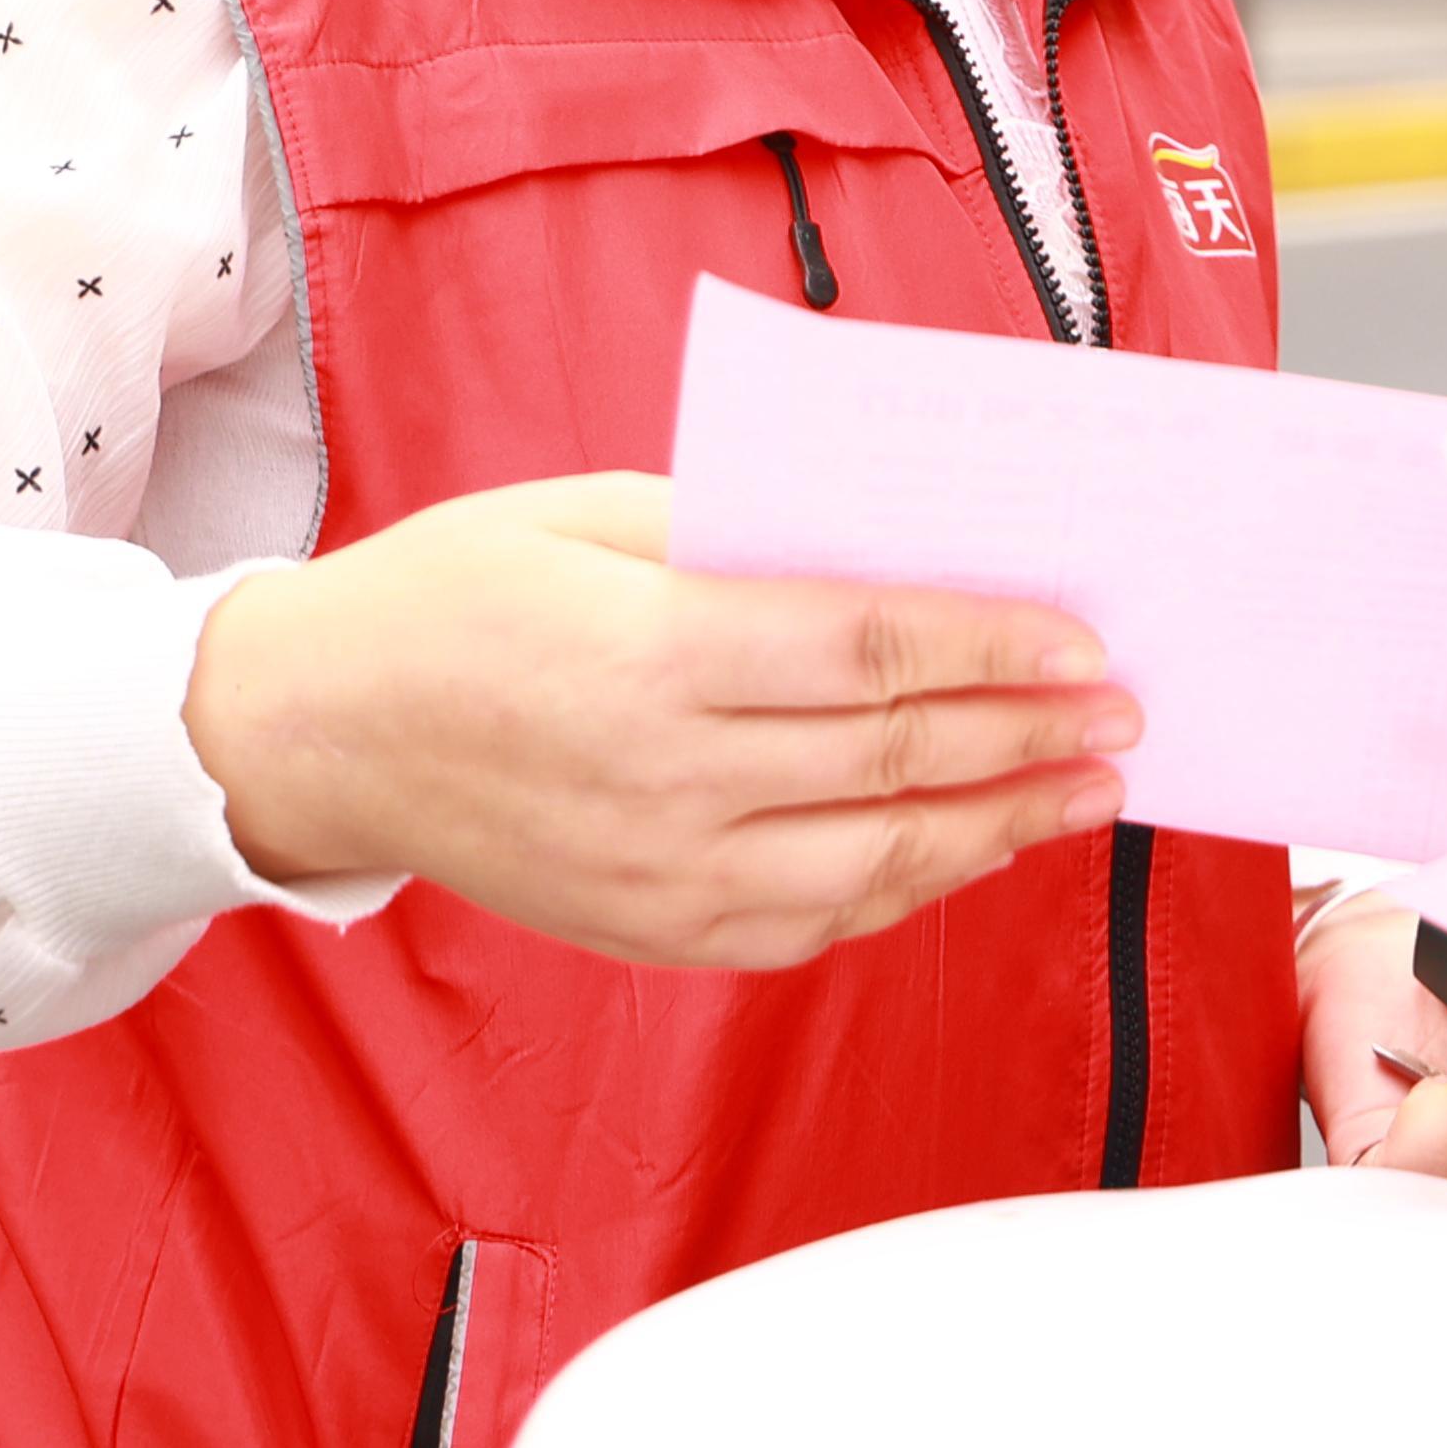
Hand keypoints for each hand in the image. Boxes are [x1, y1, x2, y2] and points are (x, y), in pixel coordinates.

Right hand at [182, 472, 1133, 972]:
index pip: (869, 654)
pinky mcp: (653, 934)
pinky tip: (976, 844)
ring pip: (877, 859)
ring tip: (1090, 788)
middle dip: (1030, 734)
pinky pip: (816, 920)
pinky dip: (913, 882)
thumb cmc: (459, 591)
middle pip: (894, 758)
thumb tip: (908, 545)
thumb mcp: (593, 513)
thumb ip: (748, 535)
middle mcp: (665, 780)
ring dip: (1002, 824)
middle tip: (1126, 712)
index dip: (993, 648)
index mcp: (651, 655)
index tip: (1085, 639)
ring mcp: (661, 875)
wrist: (320, 730)